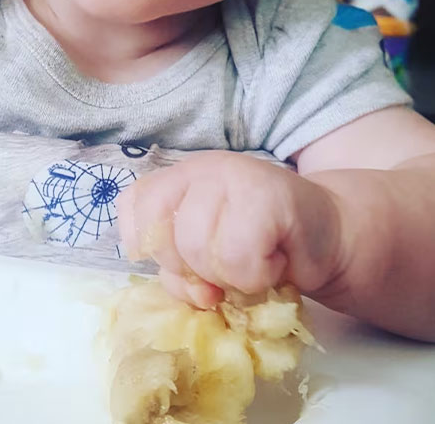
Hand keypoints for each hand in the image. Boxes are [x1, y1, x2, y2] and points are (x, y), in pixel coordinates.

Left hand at [116, 151, 342, 307]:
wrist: (330, 236)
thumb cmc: (265, 250)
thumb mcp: (210, 260)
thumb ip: (185, 274)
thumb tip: (196, 294)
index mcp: (177, 179)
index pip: (132, 208)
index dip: (153, 250)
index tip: (185, 266)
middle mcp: (199, 169)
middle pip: (166, 239)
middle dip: (197, 272)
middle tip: (231, 267)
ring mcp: (232, 174)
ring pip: (199, 248)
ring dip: (230, 276)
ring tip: (255, 262)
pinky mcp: (266, 193)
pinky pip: (239, 255)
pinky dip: (257, 275)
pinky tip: (275, 260)